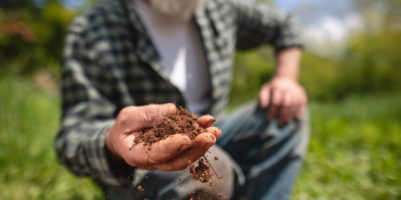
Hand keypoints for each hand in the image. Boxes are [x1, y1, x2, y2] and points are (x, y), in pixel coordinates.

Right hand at [105, 103, 220, 170]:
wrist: (124, 137)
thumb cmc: (124, 127)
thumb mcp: (129, 117)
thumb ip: (148, 115)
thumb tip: (171, 110)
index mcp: (139, 155)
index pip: (157, 154)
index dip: (172, 147)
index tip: (186, 138)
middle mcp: (156, 161)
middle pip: (178, 160)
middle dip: (196, 148)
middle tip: (210, 136)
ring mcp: (168, 157)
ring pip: (187, 155)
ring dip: (203, 143)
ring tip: (216, 130)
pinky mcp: (177, 150)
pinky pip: (190, 145)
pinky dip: (200, 134)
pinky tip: (209, 122)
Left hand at [259, 76, 306, 125]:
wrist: (285, 78)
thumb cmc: (273, 87)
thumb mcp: (265, 89)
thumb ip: (263, 97)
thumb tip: (263, 107)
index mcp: (278, 87)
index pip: (275, 101)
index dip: (272, 111)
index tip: (269, 119)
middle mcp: (288, 88)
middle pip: (287, 103)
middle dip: (283, 115)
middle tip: (279, 123)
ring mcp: (296, 91)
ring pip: (295, 104)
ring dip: (290, 114)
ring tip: (285, 122)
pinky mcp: (302, 93)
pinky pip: (302, 103)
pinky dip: (300, 111)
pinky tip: (296, 118)